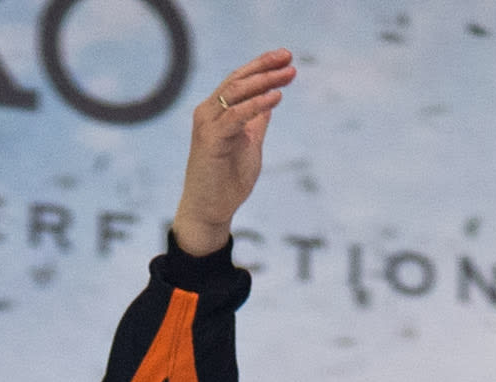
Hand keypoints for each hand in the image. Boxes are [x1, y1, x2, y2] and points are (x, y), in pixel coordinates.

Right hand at [174, 48, 294, 254]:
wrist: (210, 210)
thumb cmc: (227, 180)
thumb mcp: (249, 144)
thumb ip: (256, 122)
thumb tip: (270, 100)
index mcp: (217, 111)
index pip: (239, 79)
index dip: (262, 65)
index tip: (286, 57)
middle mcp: (208, 112)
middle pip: (237, 79)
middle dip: (265, 66)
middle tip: (289, 58)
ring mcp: (207, 124)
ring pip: (236, 92)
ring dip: (264, 81)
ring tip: (288, 74)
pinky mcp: (210, 139)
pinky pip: (235, 115)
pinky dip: (256, 105)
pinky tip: (275, 98)